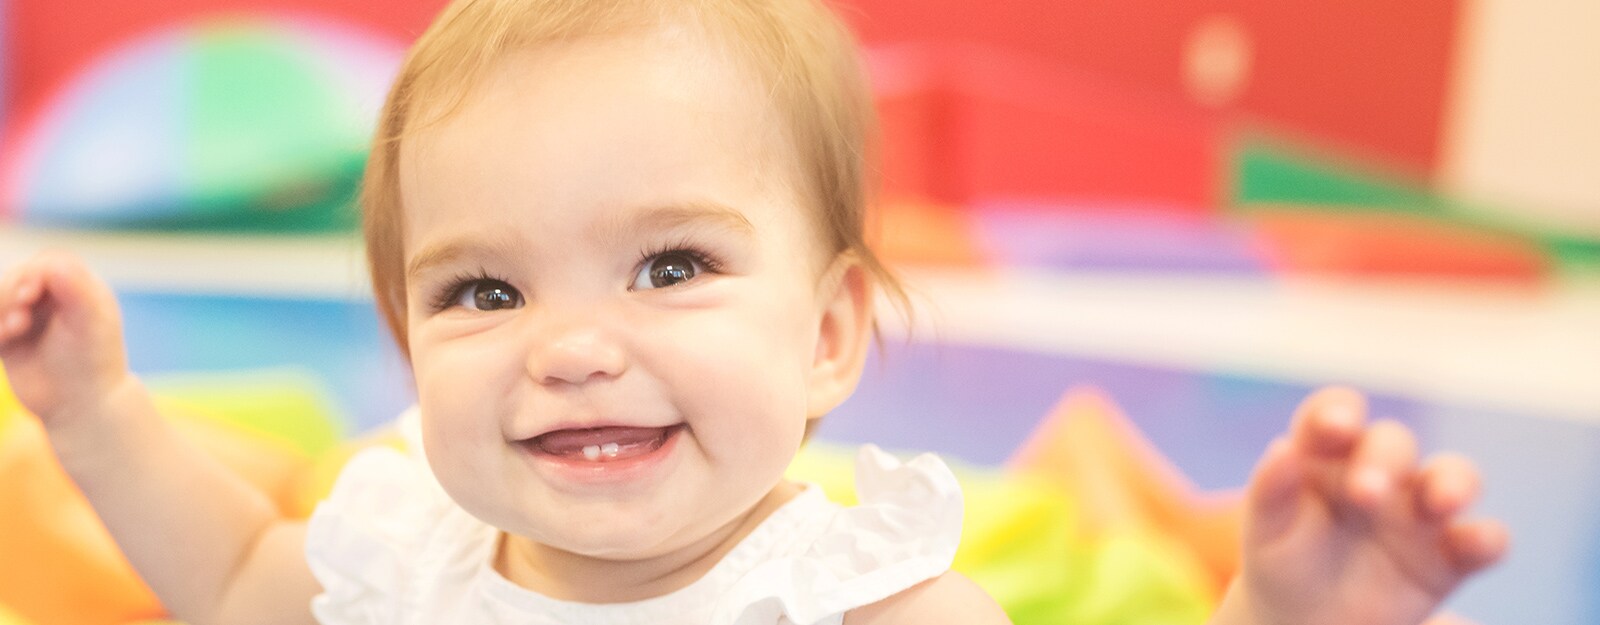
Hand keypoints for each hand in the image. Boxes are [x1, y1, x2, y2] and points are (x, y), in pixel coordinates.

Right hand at [0, 252, 133, 427]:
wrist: (80, 406)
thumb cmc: (93, 363)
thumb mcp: (90, 325)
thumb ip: (76, 291)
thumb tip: (55, 264)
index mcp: (80, 287)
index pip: (48, 264)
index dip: (31, 275)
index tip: (28, 296)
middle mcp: (54, 297)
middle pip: (16, 278)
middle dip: (8, 296)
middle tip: (18, 323)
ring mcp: (30, 314)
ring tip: (11, 332)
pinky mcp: (9, 335)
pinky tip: (2, 341)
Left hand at [1226, 387, 1508, 624]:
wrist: (1308, 622)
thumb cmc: (1281, 562)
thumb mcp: (1265, 530)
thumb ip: (1270, 490)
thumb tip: (1281, 448)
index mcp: (1324, 456)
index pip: (1335, 413)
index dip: (1339, 410)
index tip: (1335, 426)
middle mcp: (1378, 472)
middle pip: (1393, 443)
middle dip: (1384, 460)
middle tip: (1365, 494)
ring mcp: (1417, 511)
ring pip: (1453, 475)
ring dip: (1454, 481)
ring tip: (1442, 501)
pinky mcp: (1450, 556)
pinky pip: (1483, 539)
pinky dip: (1488, 538)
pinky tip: (1477, 543)